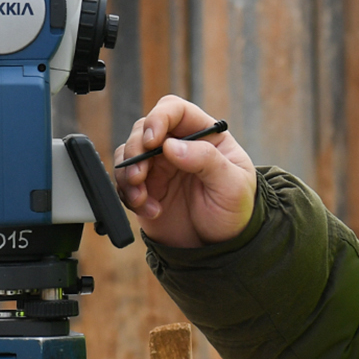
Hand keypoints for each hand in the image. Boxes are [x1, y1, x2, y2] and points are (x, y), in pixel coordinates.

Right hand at [113, 96, 256, 247]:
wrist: (221, 247)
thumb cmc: (235, 210)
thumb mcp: (232, 185)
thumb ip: (206, 160)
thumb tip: (171, 146)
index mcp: (204, 135)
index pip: (175, 110)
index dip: (159, 118)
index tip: (153, 142)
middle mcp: (178, 145)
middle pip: (144, 129)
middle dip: (136, 150)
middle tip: (140, 176)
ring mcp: (159, 166)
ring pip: (128, 153)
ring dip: (128, 174)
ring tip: (141, 198)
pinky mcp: (146, 188)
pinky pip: (124, 182)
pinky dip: (128, 195)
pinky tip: (150, 210)